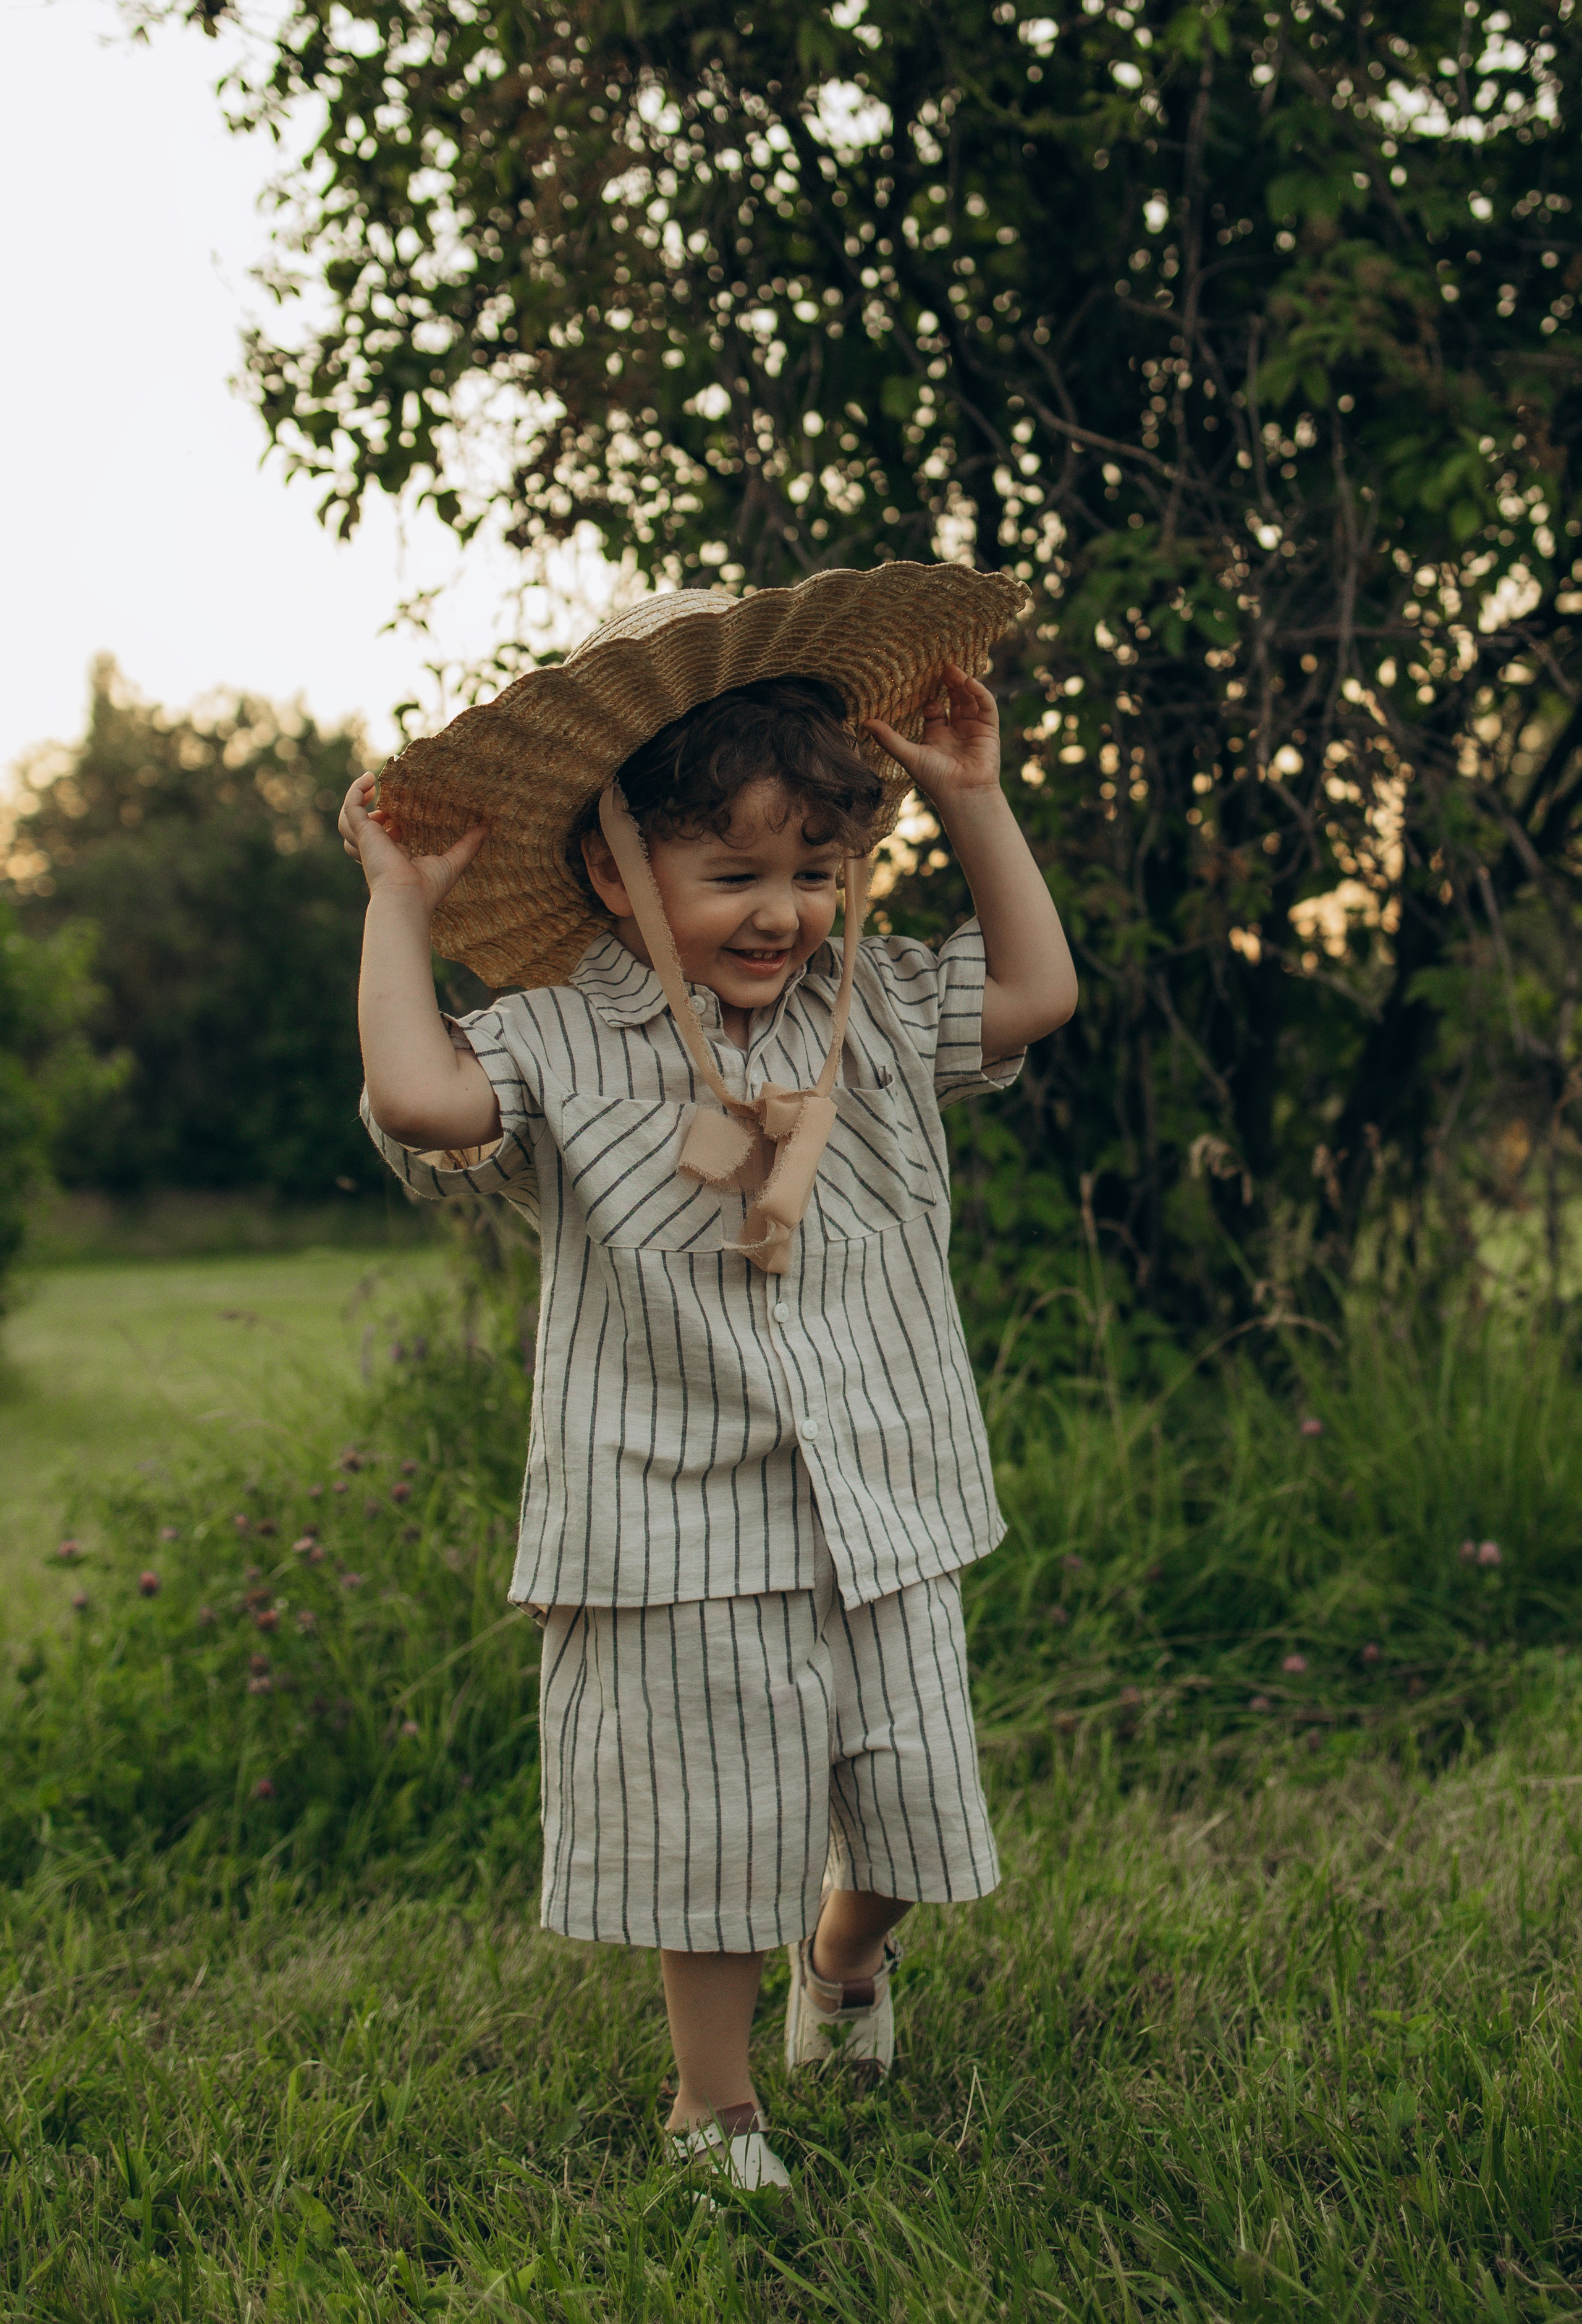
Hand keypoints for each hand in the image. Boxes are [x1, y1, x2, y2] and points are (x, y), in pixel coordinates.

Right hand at [339, 773, 486, 913]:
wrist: (407, 897)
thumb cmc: (427, 888)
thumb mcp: (453, 862)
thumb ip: (468, 844)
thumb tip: (488, 828)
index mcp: (394, 857)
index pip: (384, 837)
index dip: (388, 822)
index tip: (402, 808)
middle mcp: (377, 850)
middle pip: (361, 830)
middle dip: (368, 813)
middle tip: (387, 796)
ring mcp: (367, 842)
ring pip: (348, 821)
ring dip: (357, 802)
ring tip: (374, 784)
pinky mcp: (363, 834)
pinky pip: (351, 808)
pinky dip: (356, 791)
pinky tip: (371, 779)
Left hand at [863, 663, 1001, 806]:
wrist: (962, 794)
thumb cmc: (934, 779)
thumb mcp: (908, 754)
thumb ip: (888, 738)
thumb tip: (864, 722)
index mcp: (936, 736)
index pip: (934, 709)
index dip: (929, 697)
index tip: (920, 683)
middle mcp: (955, 730)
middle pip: (954, 699)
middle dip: (948, 683)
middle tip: (940, 665)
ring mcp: (973, 728)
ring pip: (970, 698)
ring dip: (962, 683)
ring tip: (952, 668)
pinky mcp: (988, 729)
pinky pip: (986, 706)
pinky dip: (979, 692)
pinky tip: (968, 681)